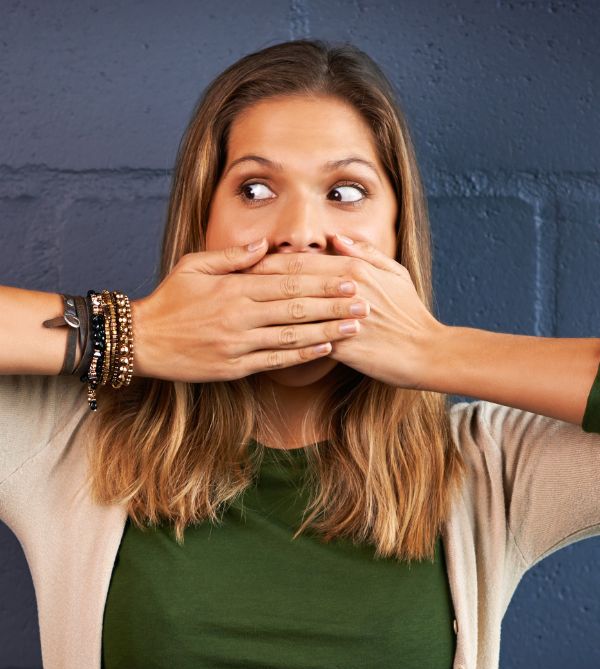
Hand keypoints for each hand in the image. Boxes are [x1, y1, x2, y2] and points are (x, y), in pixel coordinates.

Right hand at [130, 238, 372, 381]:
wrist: (142, 341)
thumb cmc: (169, 300)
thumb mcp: (193, 267)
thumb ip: (230, 258)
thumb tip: (263, 247)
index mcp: (234, 288)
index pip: (287, 282)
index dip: (322, 282)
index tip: (349, 278)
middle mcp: (240, 316)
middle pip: (297, 309)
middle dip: (334, 306)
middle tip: (367, 303)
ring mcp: (238, 344)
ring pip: (292, 337)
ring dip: (327, 332)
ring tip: (356, 328)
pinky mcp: (234, 367)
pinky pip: (275, 361)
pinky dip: (302, 356)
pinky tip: (325, 350)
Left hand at [242, 233, 444, 388]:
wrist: (425, 351)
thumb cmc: (410, 313)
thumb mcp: (394, 273)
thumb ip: (365, 252)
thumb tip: (336, 238)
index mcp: (353, 269)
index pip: (300, 260)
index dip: (268, 261)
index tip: (241, 263)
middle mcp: (344, 289)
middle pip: (289, 282)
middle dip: (256, 281)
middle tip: (227, 283)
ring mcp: (341, 317)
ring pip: (293, 310)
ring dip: (263, 310)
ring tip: (236, 311)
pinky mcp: (342, 345)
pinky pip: (305, 341)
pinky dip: (282, 340)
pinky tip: (260, 343)